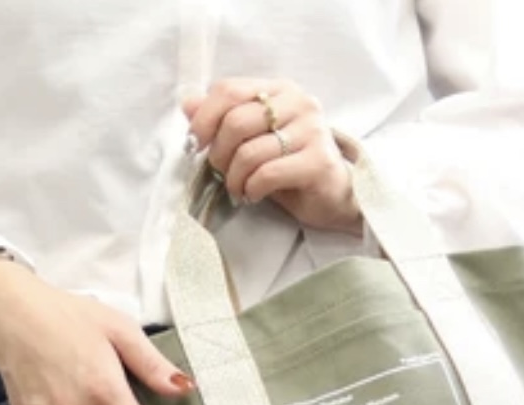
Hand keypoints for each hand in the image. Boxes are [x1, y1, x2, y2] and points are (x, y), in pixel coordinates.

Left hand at [184, 78, 362, 235]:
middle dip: (218, 154)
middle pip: (235, 122)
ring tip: (238, 188)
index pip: (229, 90)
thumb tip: (187, 103)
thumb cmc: (291, 166)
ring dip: (234, 178)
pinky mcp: (318, 161)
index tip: (195, 144)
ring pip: (249, 152)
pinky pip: (267, 174)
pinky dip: (252, 189)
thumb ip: (223, 118)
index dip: (204, 118)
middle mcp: (299, 103)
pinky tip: (253, 195)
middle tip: (220, 173)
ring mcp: (312, 131)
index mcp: (280, 90)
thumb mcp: (254, 139)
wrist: (336, 196)